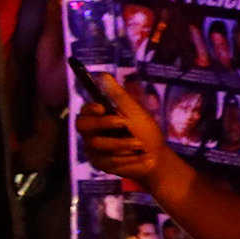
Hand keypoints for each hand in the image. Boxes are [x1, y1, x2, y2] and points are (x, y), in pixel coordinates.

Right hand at [76, 73, 174, 187]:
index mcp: (100, 118)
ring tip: (140, 145)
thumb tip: (102, 74)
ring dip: (122, 143)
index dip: (90, 108)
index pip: (86, 110)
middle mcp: (92, 132)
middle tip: (123, 123)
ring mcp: (94, 149)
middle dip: (102, 124)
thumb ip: (118, 96)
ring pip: (97, 144)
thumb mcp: (135, 112)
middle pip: (82, 125)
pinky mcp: (99, 164)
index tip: (102, 107)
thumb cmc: (146, 132)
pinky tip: (139, 157)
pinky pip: (107, 159)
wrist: (156, 157)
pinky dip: (126, 158)